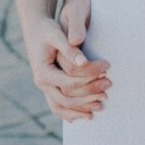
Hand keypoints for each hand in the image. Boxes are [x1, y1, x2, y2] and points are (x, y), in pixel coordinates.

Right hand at [25, 0, 107, 121]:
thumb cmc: (48, 30)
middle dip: (90, 94)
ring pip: (61, 107)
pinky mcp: (50, 87)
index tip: (107, 67)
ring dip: (81, 109)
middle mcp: (42, 82)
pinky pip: (59, 106)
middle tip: (109, 85)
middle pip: (67, 97)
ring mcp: (45, 87)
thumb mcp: (57, 35)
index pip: (70, 81)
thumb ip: (70, 49)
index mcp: (43, 71)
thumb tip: (83, 62)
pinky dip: (72, 112)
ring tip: (102, 105)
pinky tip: (87, 115)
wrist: (35, 29)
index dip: (91, 76)